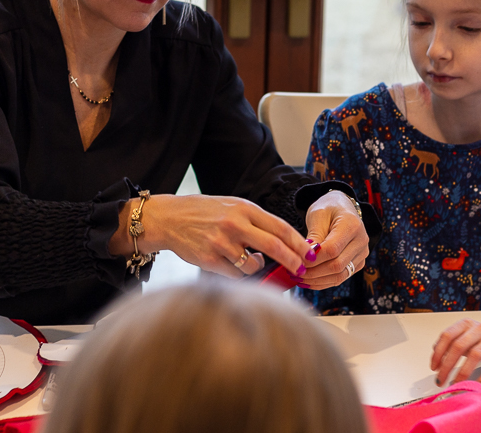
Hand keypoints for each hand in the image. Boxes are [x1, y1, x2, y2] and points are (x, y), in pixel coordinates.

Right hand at [114, 193, 310, 278]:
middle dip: (292, 260)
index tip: (310, 254)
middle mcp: (234, 224)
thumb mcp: (232, 206)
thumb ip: (256, 221)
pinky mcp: (209, 260)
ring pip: (253, 265)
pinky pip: (235, 274)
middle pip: (274, 246)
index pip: (280, 227)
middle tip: (301, 269)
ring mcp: (221, 243)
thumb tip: (284, 242)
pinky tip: (232, 263)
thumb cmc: (205, 213)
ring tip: (252, 260)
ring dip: (258, 266)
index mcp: (244, 209)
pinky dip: (239, 272)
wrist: (170, 218)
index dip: (298, 243)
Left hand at [296, 191, 368, 289]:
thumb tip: (305, 258)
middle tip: (295, 272)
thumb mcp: (317, 215)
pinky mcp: (357, 263)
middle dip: (314, 272)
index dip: (314, 259)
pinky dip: (323, 282)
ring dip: (318, 281)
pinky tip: (309, 281)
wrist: (341, 208)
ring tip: (299, 279)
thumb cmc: (328, 209)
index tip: (297, 261)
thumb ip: (313, 237)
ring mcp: (361, 254)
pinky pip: (340, 278)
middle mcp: (361, 241)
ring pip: (339, 276)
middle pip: (337, 265)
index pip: (332, 249)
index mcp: (352, 225)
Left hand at [430, 320, 480, 387]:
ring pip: (475, 355)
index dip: (438, 353)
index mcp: (467, 324)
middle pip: (459, 346)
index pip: (447, 335)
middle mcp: (480, 328)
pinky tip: (476, 386)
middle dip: (447, 366)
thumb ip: (452, 342)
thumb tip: (436, 352)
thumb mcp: (467, 336)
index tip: (434, 368)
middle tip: (441, 380)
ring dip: (462, 373)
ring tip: (456, 385)